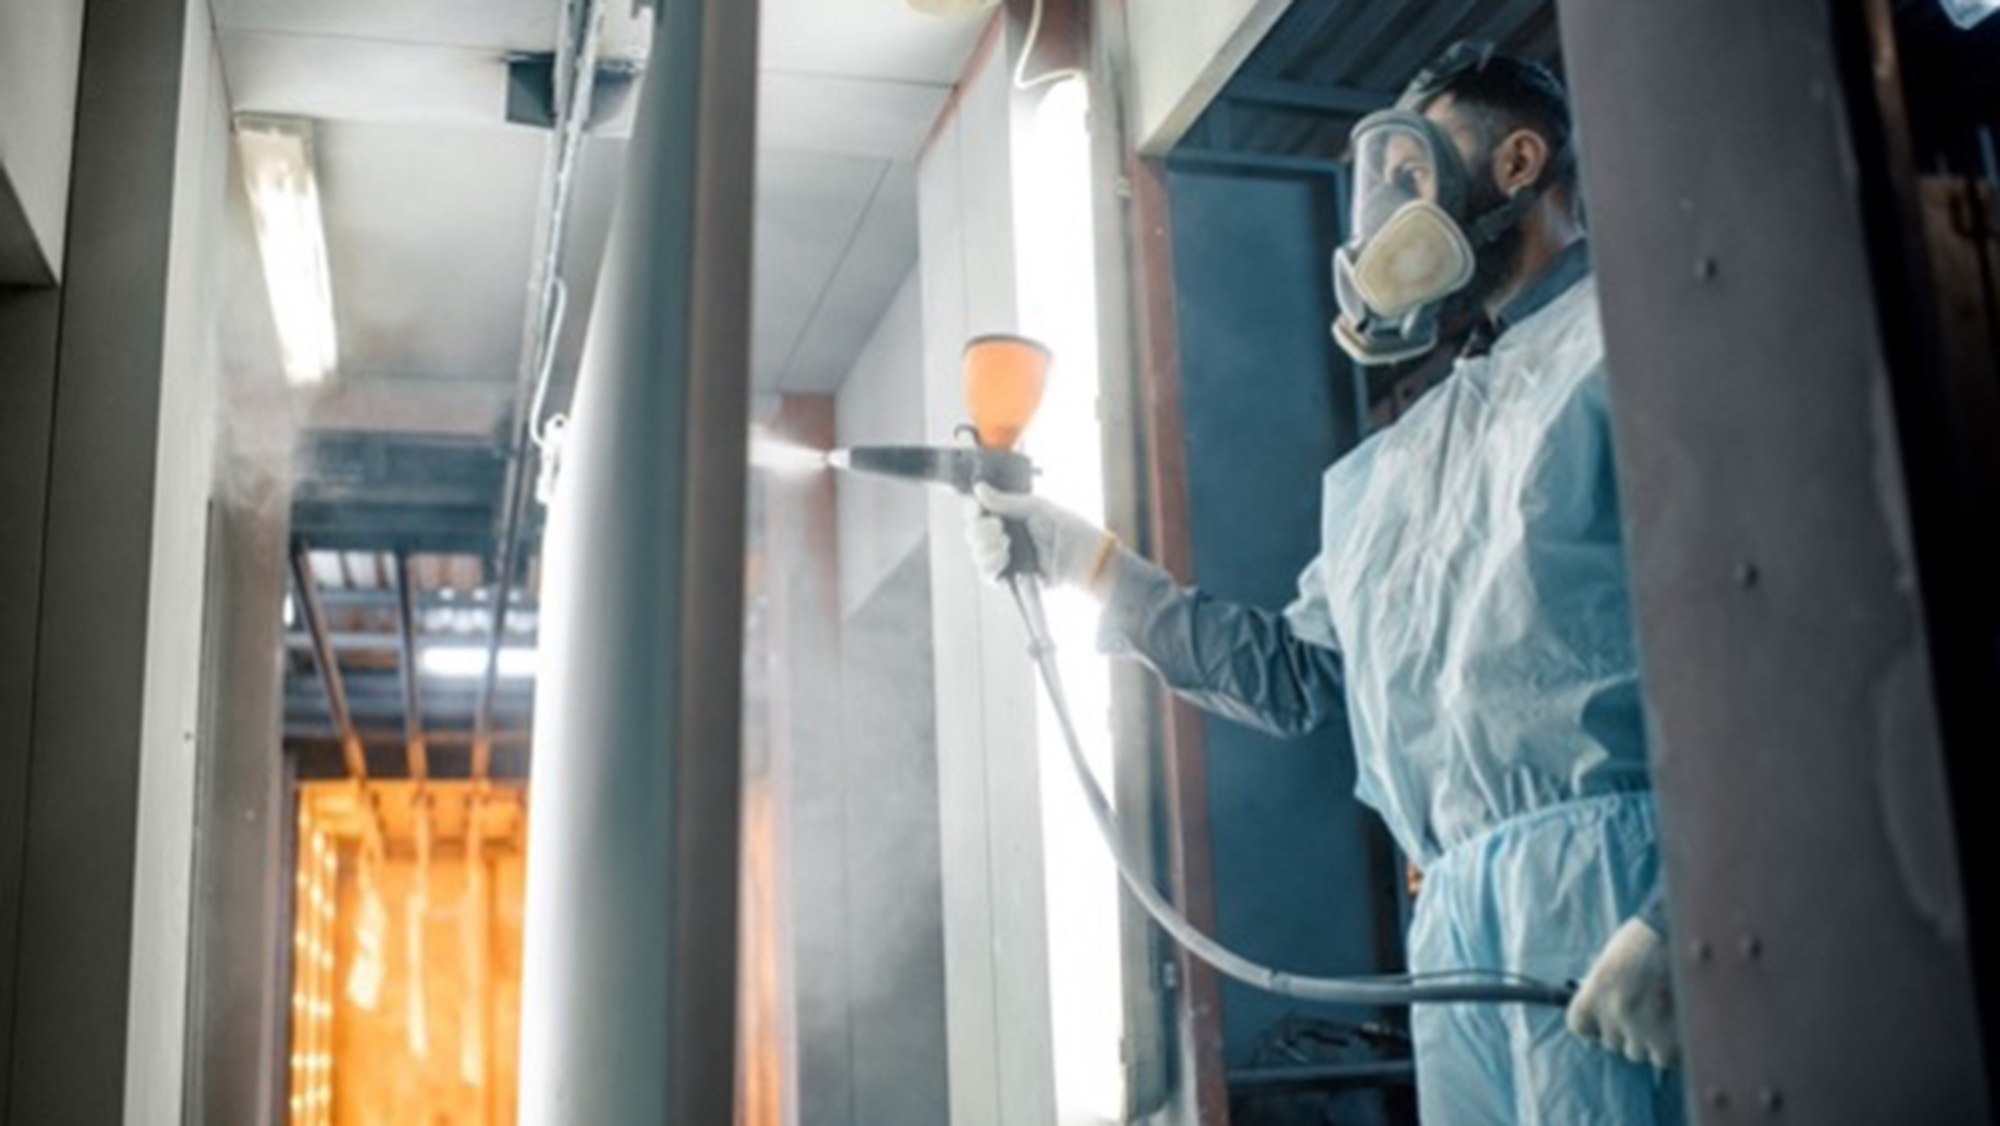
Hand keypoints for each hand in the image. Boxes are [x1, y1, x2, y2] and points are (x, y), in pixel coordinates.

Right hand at [964, 484, 1114, 589]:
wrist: (1081, 557)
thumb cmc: (1065, 527)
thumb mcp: (1036, 507)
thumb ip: (1005, 501)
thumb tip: (978, 488)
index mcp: (1007, 514)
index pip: (976, 510)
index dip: (972, 509)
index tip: (978, 508)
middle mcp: (1001, 535)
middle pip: (971, 532)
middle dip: (982, 529)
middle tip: (1000, 528)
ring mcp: (1003, 556)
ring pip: (976, 553)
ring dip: (987, 547)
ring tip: (1008, 543)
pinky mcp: (1008, 576)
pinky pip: (985, 574)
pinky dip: (991, 564)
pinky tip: (1005, 558)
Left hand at [1566, 918, 1678, 1068]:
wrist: (1682, 935)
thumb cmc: (1647, 938)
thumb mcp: (1613, 959)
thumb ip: (1604, 988)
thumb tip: (1602, 1013)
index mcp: (1594, 993)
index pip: (1578, 1026)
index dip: (1592, 1027)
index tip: (1603, 1022)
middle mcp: (1613, 1015)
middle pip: (1612, 1043)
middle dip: (1625, 1032)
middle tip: (1642, 1014)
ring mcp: (1641, 1030)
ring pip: (1639, 1053)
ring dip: (1648, 1041)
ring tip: (1662, 1017)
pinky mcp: (1669, 1040)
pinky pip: (1664, 1058)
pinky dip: (1671, 1048)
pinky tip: (1677, 1027)